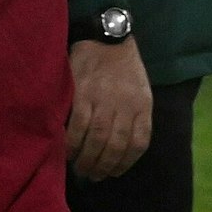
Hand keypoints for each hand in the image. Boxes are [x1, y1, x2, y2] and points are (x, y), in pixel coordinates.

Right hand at [68, 37, 152, 179]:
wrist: (106, 36)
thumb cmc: (123, 66)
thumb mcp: (141, 90)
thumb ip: (136, 116)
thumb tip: (122, 146)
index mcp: (142, 106)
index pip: (138, 144)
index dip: (125, 163)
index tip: (114, 173)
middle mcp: (125, 106)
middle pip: (116, 146)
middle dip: (103, 167)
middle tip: (93, 176)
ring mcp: (103, 100)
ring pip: (97, 140)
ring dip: (87, 159)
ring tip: (80, 168)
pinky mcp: (82, 93)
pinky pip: (78, 125)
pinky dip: (73, 142)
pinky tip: (68, 151)